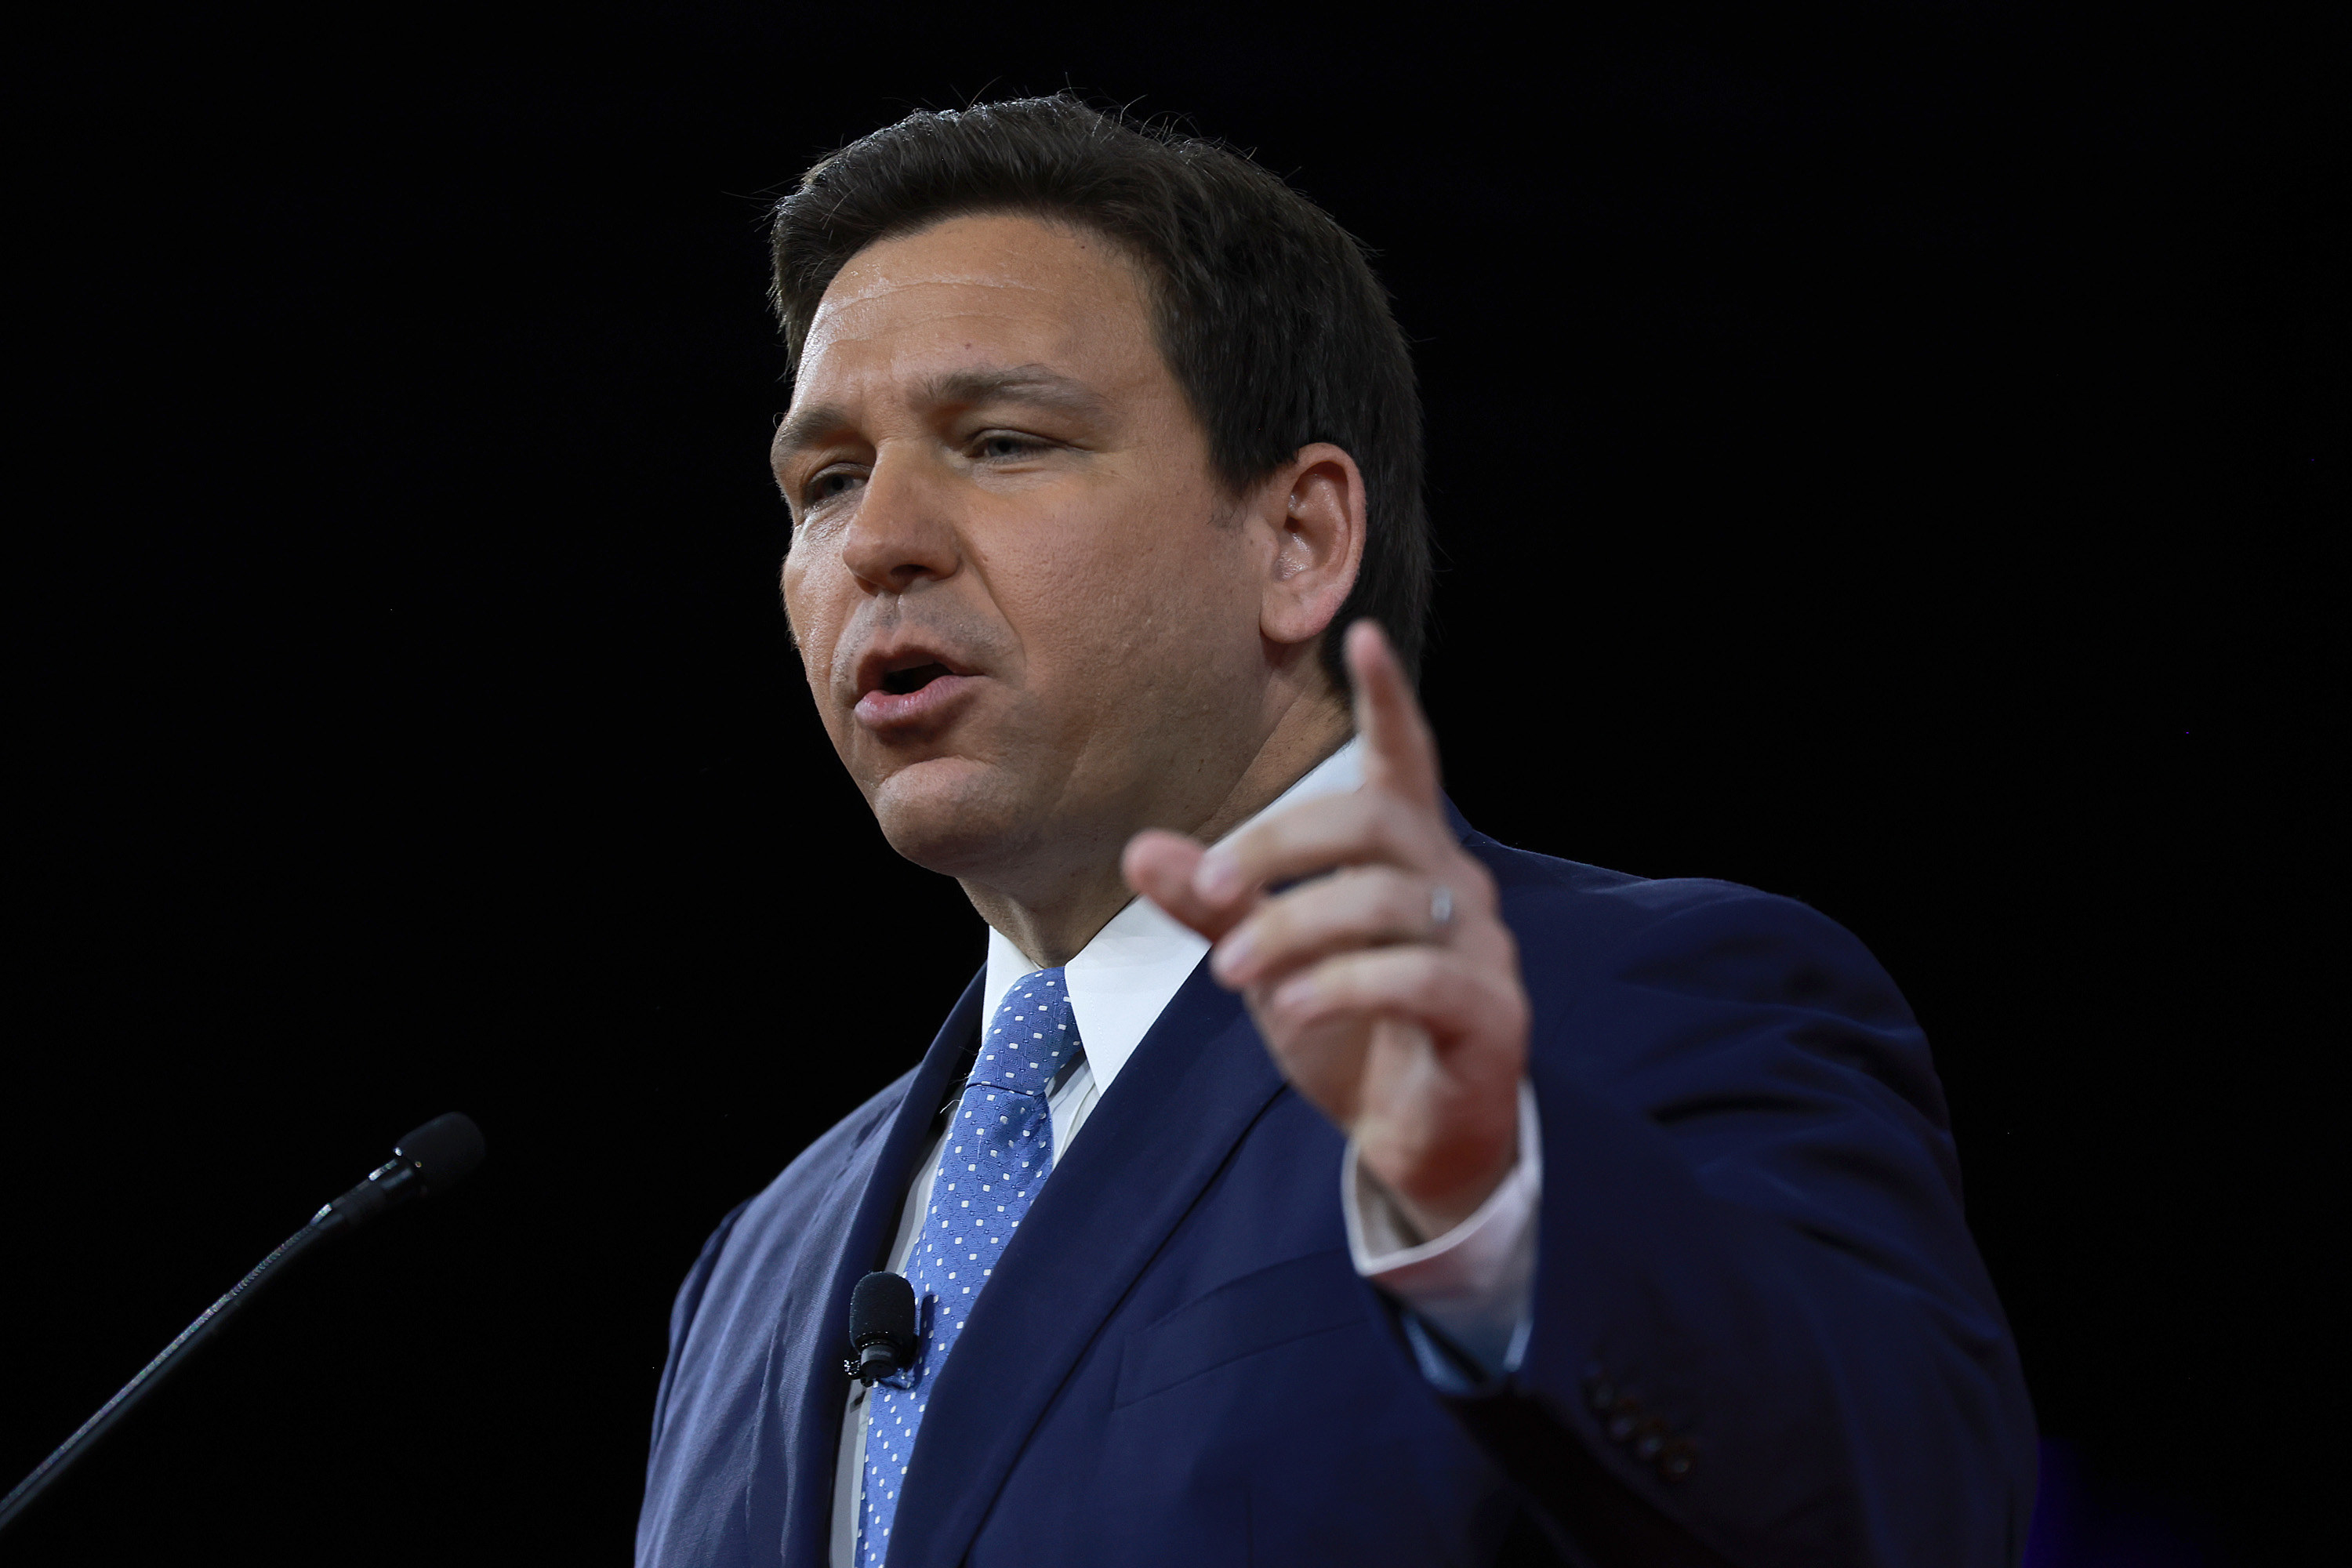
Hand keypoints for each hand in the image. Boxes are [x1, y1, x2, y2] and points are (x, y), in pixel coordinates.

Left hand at [1123, 621, 1528, 1239]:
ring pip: (1388, 902)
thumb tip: (1140, 848)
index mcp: (1406, 859)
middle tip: (1212, 884)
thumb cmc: (1350, 1034)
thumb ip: (1215, 905)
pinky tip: (1289, 1006)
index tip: (1364, 635)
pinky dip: (1343, 984)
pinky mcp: (1489, 1015)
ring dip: (1295, 927)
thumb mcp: (1267, 961)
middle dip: (1281, 846)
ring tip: (1233, 971)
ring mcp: (1480, 950)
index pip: (1408, 762)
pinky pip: (1417, 978)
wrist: (1416, 1145)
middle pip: (1376, 823)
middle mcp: (1454, 887)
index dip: (1389, 701)